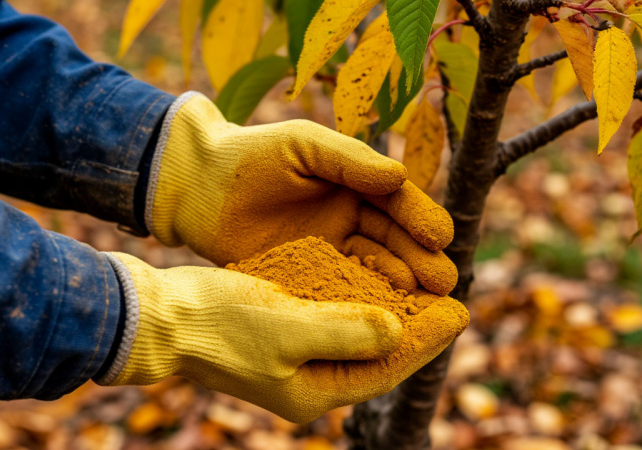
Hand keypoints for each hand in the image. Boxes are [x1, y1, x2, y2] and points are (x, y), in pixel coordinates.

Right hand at [96, 253, 464, 422]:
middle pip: (377, 355)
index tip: (461, 310)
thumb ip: (345, 332)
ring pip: (357, 336)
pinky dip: (355, 300)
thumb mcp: (286, 327)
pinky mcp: (282, 333)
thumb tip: (396, 331)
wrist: (160, 316)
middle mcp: (308, 381)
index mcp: (314, 392)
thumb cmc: (218, 322)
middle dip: (415, 328)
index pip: (387, 368)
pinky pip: (332, 319)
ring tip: (422, 285)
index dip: (427, 340)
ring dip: (388, 311)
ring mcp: (294, 359)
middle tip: (452, 297)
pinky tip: (373, 277)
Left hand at [144, 93, 456, 294]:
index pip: (398, 204)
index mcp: (356, 185)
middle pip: (396, 243)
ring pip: (374, 272)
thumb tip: (400, 177)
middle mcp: (350, 221)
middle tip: (444, 283)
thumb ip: (350, 160)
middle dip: (421, 261)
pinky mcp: (305, 281)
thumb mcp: (303, 146)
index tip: (441, 237)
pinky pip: (340, 294)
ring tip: (423, 305)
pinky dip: (362, 305)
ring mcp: (329, 253)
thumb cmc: (251, 155)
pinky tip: (380, 319)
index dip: (421, 219)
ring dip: (400, 288)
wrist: (197, 188)